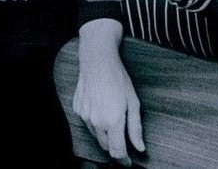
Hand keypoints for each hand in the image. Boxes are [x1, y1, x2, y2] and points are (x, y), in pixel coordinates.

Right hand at [75, 20, 144, 165]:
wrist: (97, 59)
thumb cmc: (118, 78)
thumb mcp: (133, 102)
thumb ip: (136, 128)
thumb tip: (140, 148)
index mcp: (113, 121)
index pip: (117, 153)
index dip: (124, 160)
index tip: (129, 162)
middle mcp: (96, 122)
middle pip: (106, 146)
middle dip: (115, 145)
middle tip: (123, 135)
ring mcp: (85, 116)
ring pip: (96, 135)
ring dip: (105, 133)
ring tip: (111, 114)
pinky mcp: (78, 109)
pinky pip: (87, 123)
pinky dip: (95, 121)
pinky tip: (100, 106)